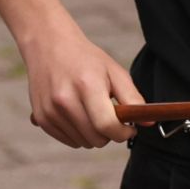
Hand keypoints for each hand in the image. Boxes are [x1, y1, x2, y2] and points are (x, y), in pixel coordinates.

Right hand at [19, 22, 140, 148]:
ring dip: (93, 134)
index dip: (124, 133)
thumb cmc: (86, 59)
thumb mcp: (114, 71)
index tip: (129, 128)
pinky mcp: (41, 118)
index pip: (107, 126)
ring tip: (90, 111)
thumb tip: (148, 122)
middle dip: (109, 133)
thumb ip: (133, 98)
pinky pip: (69, 141)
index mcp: (86, 86)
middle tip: (109, 115)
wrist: (48, 45)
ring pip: (83, 143)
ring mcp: (50, 110)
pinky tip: (76, 113)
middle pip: (96, 139)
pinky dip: (78, 134)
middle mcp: (64, 100)